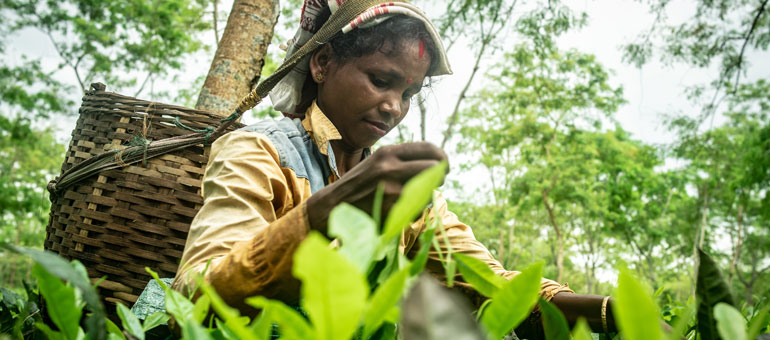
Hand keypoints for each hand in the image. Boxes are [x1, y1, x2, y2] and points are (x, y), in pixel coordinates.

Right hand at [306, 142, 446, 233]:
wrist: (333, 206)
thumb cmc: (359, 185)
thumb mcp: (377, 163)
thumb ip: (401, 160)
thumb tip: (434, 161)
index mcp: (388, 153)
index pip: (428, 148)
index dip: (441, 157)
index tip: (444, 165)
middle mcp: (390, 167)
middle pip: (434, 168)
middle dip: (440, 176)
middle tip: (438, 182)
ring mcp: (391, 188)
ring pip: (429, 189)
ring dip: (427, 195)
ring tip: (414, 198)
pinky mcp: (391, 209)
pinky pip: (418, 209)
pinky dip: (416, 211)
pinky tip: (402, 211)